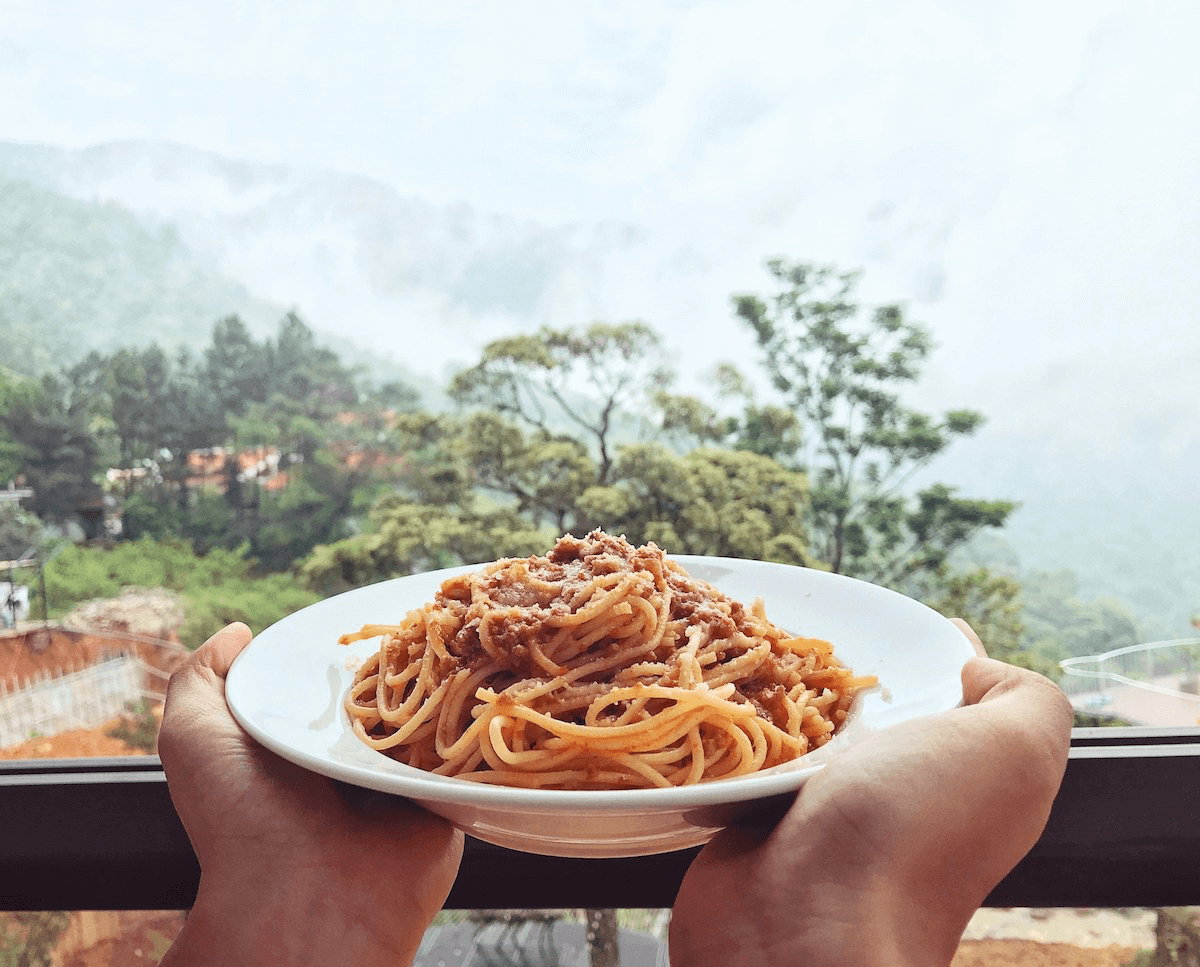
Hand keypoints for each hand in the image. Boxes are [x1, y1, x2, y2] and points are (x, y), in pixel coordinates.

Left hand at [158, 623, 463, 966]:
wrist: (302, 898)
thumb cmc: (240, 817)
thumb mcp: (194, 736)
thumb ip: (201, 677)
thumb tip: (238, 632)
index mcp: (302, 742)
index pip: (335, 679)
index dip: (350, 645)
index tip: (376, 610)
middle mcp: (356, 758)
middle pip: (393, 688)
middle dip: (410, 657)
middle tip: (428, 622)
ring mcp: (405, 778)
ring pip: (439, 712)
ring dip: (452, 684)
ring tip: (467, 645)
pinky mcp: (448, 799)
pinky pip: (472, 750)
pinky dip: (480, 724)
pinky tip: (487, 691)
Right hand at [669, 624, 1073, 966]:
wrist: (801, 933)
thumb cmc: (911, 835)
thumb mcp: (1016, 753)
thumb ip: (1027, 698)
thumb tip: (975, 668)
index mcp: (955, 770)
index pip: (947, 689)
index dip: (923, 646)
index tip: (881, 613)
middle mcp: (890, 789)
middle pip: (860, 697)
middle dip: (828, 655)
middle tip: (794, 622)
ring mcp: (815, 807)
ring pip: (792, 718)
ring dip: (768, 684)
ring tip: (742, 644)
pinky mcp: (748, 819)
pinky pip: (738, 753)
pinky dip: (725, 725)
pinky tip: (709, 695)